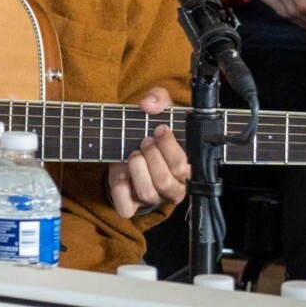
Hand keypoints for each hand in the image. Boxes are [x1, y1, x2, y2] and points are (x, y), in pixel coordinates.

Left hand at [107, 87, 189, 220]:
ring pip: (148, 194)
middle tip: (143, 142)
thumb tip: (148, 105)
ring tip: (133, 155)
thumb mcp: (159, 108)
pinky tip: (122, 174)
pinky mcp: (131, 204)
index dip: (168, 146)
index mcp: (185, 168)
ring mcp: (152, 197)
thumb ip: (158, 98)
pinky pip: (127, 208)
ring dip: (137, 170)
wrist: (128, 143)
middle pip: (165, 182)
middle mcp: (172, 187)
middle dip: (151, 157)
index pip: (182, 166)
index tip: (158, 130)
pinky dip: (121, 191)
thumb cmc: (150, 129)